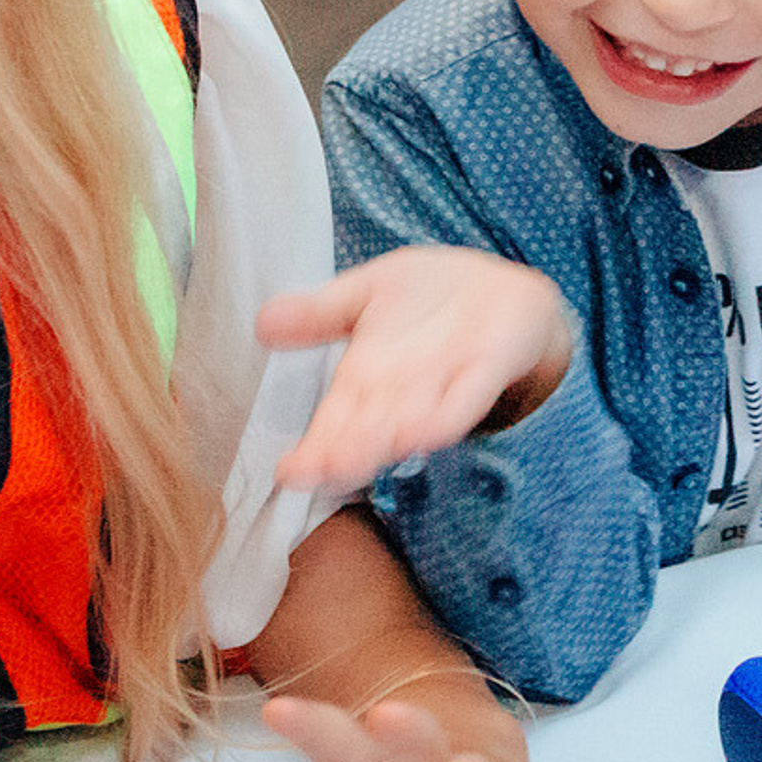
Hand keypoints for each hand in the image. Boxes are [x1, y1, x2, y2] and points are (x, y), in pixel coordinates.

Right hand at [261, 246, 575, 492]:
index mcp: (369, 376)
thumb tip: (262, 320)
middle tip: (318, 474)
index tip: (288, 473)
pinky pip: (467, 395)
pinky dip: (448, 413)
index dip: (315, 447)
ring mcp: (447, 383)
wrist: (499, 287)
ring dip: (387, 441)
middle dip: (345, 452)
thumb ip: (321, 312)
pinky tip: (428, 433)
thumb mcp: (368, 293)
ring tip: (357, 462)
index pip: (336, 417)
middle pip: (370, 427)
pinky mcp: (489, 367)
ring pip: (412, 419)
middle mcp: (404, 391)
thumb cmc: (427, 299)